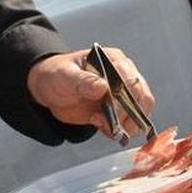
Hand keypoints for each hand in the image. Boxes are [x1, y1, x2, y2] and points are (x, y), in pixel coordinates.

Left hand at [27, 47, 156, 139]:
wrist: (50, 89)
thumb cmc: (57, 75)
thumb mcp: (65, 76)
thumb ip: (83, 81)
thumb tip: (102, 87)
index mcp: (113, 60)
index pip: (130, 78)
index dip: (124, 96)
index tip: (111, 108)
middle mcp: (124, 76)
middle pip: (142, 97)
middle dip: (129, 114)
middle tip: (110, 123)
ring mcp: (122, 95)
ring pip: (140, 113)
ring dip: (128, 126)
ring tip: (104, 126)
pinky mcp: (117, 112)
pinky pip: (129, 125)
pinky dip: (121, 132)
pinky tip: (105, 129)